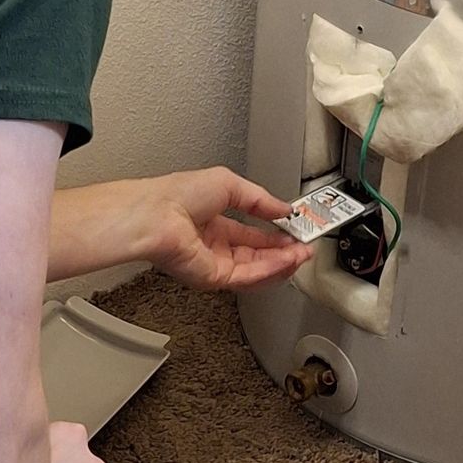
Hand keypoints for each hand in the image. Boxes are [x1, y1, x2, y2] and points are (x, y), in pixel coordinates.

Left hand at [131, 167, 309, 291]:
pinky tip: (287, 260)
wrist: (156, 214)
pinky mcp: (213, 278)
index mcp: (212, 224)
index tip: (296, 231)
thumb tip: (285, 209)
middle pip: (257, 255)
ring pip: (256, 270)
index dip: (276, 234)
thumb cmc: (177, 195)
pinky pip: (249, 276)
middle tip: (305, 247)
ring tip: (302, 254)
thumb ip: (260, 200)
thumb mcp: (229, 184)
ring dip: (283, 263)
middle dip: (284, 252)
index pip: (251, 234)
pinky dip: (271, 269)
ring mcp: (213, 264)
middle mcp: (212, 246)